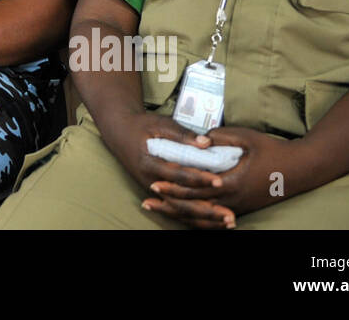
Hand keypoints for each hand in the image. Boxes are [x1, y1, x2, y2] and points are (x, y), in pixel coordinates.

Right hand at [100, 108, 237, 228]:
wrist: (119, 132)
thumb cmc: (142, 126)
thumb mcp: (159, 123)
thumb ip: (182, 134)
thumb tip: (206, 142)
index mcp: (149, 163)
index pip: (177, 175)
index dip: (198, 179)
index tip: (219, 182)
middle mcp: (150, 182)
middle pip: (180, 202)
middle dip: (206, 210)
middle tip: (229, 216)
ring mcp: (152, 191)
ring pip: (179, 211)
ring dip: (204, 219)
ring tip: (227, 223)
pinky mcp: (157, 194)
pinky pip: (176, 211)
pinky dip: (194, 219)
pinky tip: (213, 223)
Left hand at [149, 126, 298, 220]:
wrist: (300, 169)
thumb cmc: (272, 150)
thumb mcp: (246, 137)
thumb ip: (220, 137)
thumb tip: (199, 138)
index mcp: (231, 182)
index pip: (195, 190)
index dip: (174, 188)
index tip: (155, 183)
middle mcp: (232, 199)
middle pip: (195, 206)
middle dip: (170, 202)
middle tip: (148, 199)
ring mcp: (237, 206)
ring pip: (203, 214)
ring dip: (181, 212)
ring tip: (160, 208)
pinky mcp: (242, 207)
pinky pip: (214, 215)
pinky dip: (197, 214)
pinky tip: (184, 211)